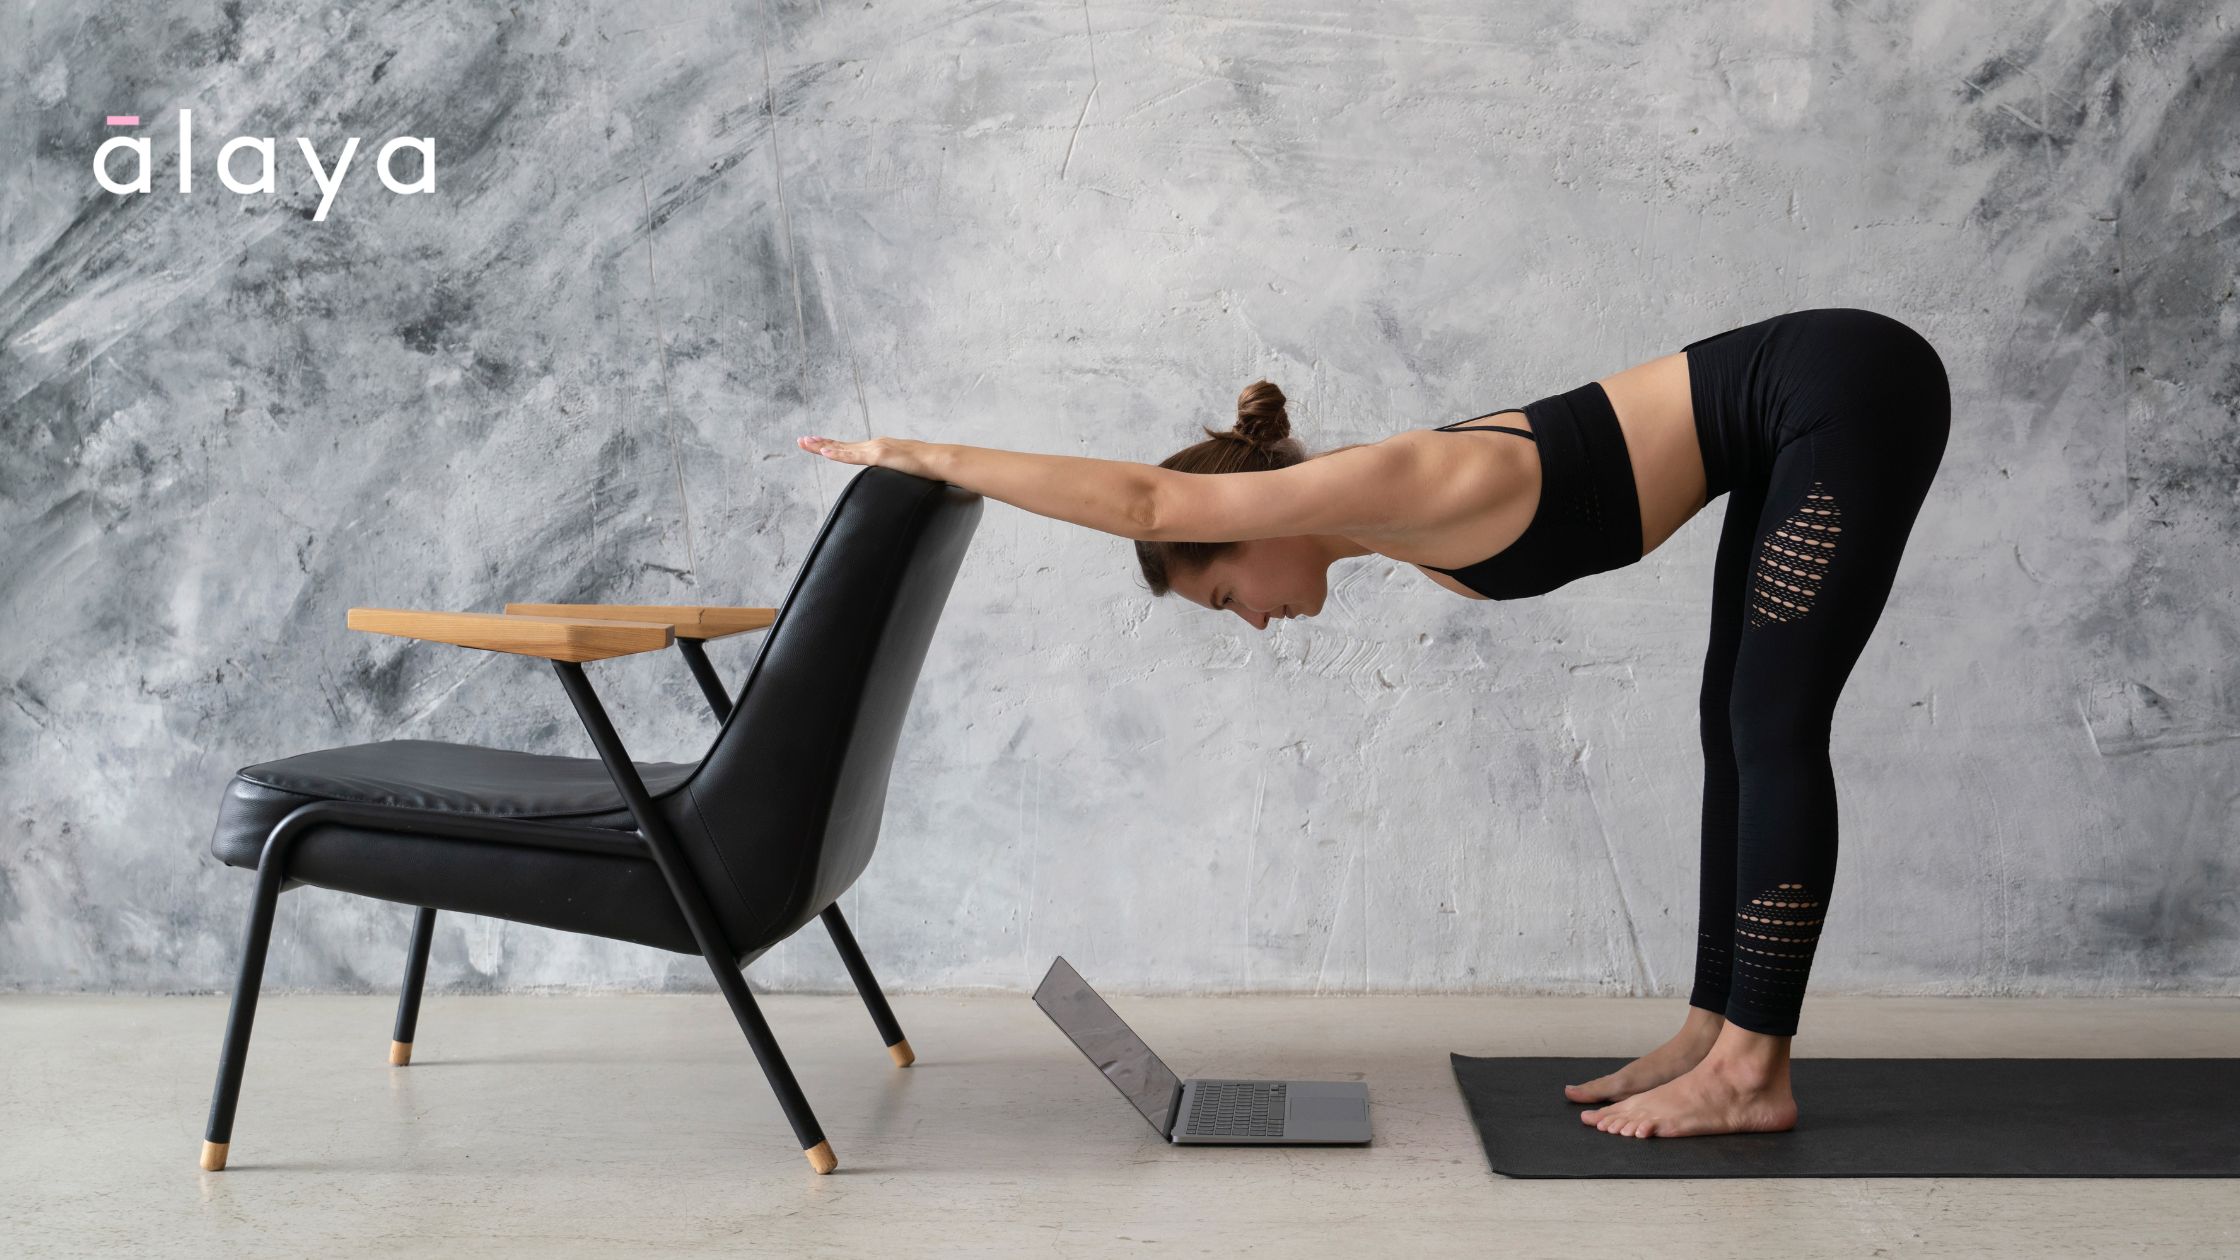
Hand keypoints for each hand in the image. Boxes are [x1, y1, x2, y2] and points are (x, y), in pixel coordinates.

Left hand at [796, 434, 931, 475]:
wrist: (940, 461)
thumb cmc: (928, 468)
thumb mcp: (906, 470)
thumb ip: (897, 474)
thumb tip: (897, 484)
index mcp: (880, 449)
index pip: (851, 448)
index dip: (834, 446)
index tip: (818, 444)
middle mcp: (875, 445)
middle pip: (842, 445)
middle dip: (820, 443)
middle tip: (801, 440)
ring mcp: (876, 448)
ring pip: (843, 448)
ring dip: (822, 446)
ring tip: (804, 443)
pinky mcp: (880, 455)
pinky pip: (854, 456)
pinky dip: (837, 453)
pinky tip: (823, 452)